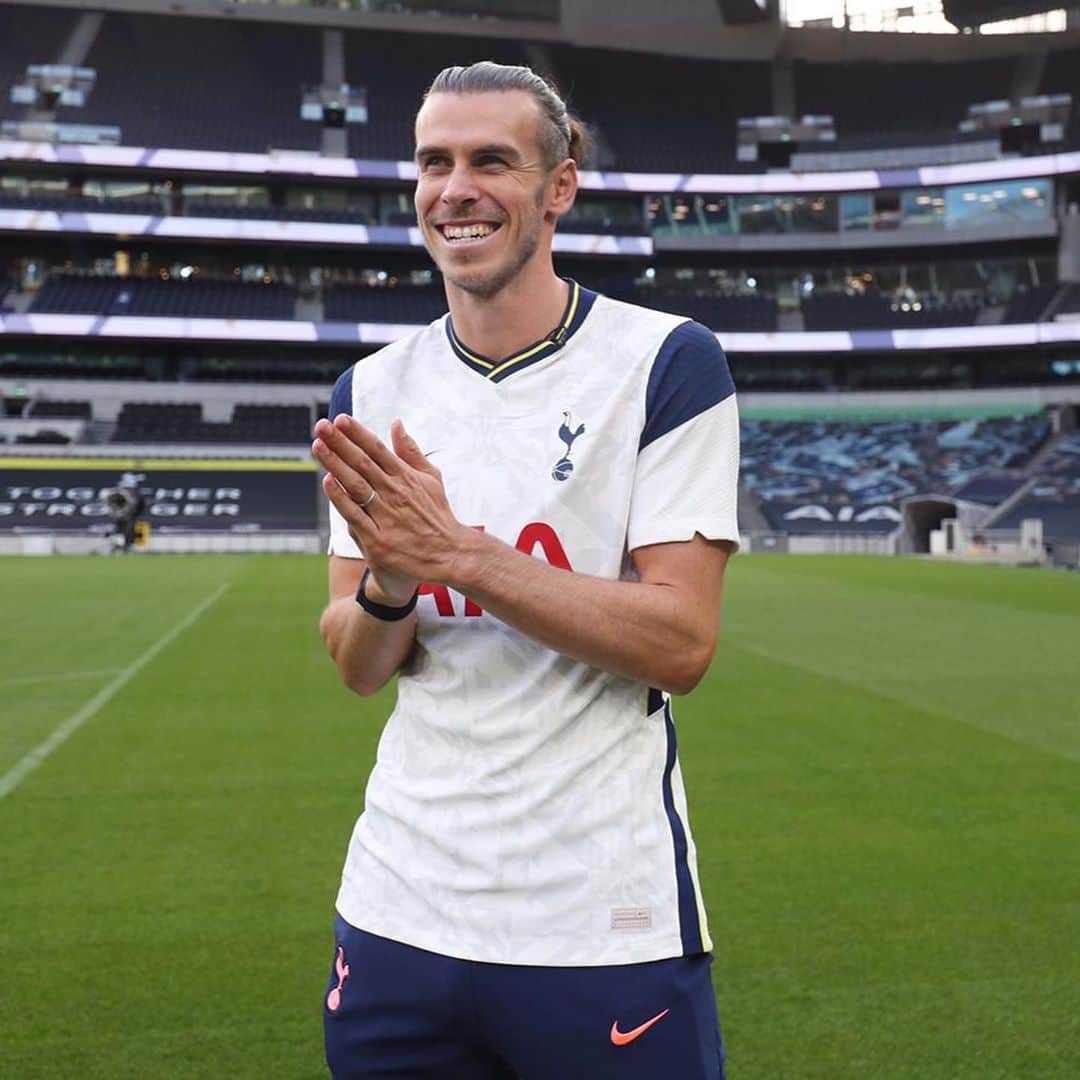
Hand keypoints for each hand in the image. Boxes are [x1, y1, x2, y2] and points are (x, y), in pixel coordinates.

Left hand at [312, 415, 463, 592]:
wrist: (450, 555)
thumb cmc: (437, 516)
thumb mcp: (431, 479)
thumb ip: (411, 452)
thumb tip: (396, 424)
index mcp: (407, 477)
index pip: (378, 450)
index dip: (358, 433)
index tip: (340, 419)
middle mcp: (396, 493)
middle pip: (363, 463)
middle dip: (341, 442)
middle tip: (322, 425)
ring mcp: (387, 516)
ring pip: (356, 485)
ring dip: (336, 464)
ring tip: (319, 446)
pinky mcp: (379, 540)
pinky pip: (355, 515)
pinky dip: (341, 498)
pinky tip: (328, 482)